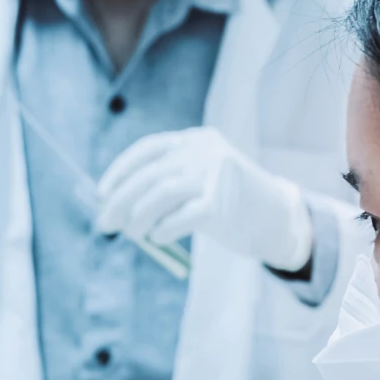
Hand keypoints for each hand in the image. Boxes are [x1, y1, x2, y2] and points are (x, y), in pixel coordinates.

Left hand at [94, 126, 313, 271]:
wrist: (277, 217)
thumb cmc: (230, 201)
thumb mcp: (201, 179)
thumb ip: (166, 185)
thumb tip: (115, 206)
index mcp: (196, 140)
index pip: (148, 150)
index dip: (120, 171)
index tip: (101, 193)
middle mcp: (204, 152)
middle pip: (149, 175)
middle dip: (120, 201)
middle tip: (105, 223)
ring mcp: (214, 176)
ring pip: (160, 194)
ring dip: (137, 218)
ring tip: (131, 234)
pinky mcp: (220, 204)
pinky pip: (179, 218)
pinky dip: (162, 230)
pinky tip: (158, 238)